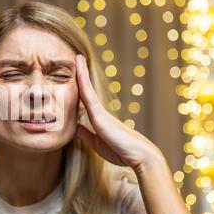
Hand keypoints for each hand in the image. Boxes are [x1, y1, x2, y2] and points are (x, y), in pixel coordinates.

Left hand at [74, 54, 163, 172]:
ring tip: (77, 58)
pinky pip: (88, 96)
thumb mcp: (96, 143)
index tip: (75, 76)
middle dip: (81, 75)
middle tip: (77, 58)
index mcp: (98, 119)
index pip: (85, 100)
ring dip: (82, 73)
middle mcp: (99, 112)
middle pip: (86, 90)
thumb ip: (85, 134)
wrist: (139, 156)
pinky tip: (79, 73)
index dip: (79, 87)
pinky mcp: (100, 116)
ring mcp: (100, 112)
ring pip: (87, 89)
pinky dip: (83, 83)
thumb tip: (74, 128)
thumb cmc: (120, 151)